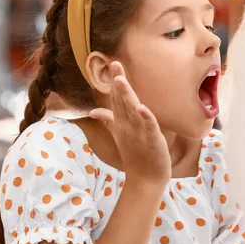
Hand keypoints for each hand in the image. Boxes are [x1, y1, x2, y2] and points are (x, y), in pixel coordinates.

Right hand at [90, 61, 170, 184]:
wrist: (145, 180)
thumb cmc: (136, 156)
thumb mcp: (120, 136)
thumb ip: (108, 121)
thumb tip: (93, 111)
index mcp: (122, 124)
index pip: (116, 99)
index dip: (116, 82)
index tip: (113, 63)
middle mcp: (128, 126)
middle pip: (122, 101)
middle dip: (119, 83)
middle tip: (115, 64)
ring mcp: (138, 133)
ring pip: (131, 111)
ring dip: (127, 96)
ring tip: (121, 80)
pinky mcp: (152, 140)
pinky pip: (148, 126)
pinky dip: (145, 117)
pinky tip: (141, 107)